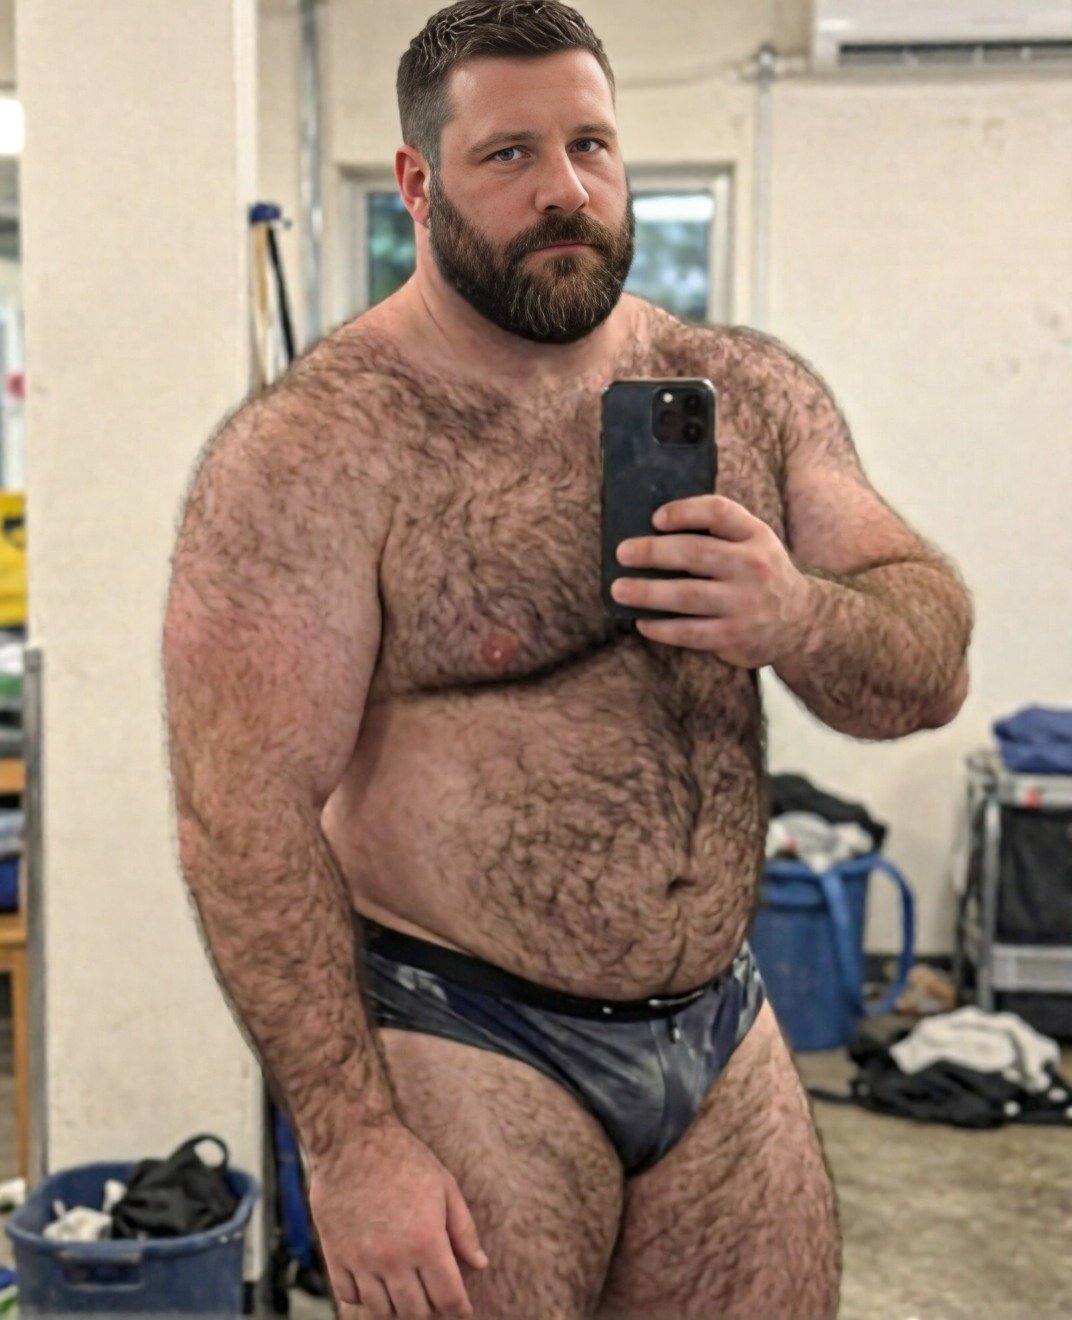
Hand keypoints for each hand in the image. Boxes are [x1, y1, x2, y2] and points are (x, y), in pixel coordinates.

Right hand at [308, 1120, 487, 1317]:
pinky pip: (350, 1297)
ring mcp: (361, 1260)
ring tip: (406, 1290)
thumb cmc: (404, 1158)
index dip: (458, 1308)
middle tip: (433, 1294)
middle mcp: (393, 1258)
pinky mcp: (335, 1256)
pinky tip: (375, 1280)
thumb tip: (480, 1264)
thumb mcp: (445, 1186)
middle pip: (416, 1311)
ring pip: (382, 1311)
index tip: (461, 1308)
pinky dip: (364, 1297)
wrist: (353, 1139)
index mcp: (426, 1241)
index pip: (448, 1298)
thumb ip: (463, 1230)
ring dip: (398, 1306)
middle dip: (430, 1308)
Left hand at [611, 494, 811, 667]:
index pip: (719, 512)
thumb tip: (654, 529)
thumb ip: (719, 532)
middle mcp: (752, 566)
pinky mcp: (734, 636)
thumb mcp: (755, 543)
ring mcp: (744, 603)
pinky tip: (642, 623)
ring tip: (619, 590)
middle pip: (695, 553)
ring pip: (687, 596)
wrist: (801, 621)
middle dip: (653, 552)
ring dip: (647, 592)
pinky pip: (690, 632)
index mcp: (755, 535)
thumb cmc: (761, 574)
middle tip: (622, 553)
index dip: (684, 511)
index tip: (655, 518)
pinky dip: (662, 628)